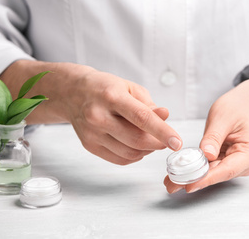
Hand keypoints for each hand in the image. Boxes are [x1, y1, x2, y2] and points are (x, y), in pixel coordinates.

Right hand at [2, 60, 182, 164]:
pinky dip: (135, 156)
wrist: (72, 93)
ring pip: (129, 153)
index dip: (162, 131)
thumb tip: (165, 117)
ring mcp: (92, 133)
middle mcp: (98, 116)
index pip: (141, 117)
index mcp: (111, 96)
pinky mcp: (89, 145)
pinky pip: (119, 159)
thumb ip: (148, 104)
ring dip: (148, 150)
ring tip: (151, 140)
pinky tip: (138, 146)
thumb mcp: (129, 87)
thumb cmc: (104, 88)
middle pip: (136, 139)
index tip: (177, 142)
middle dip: (158, 143)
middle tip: (168, 140)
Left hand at [164, 79, 248, 192]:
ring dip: (192, 176)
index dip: (207, 179)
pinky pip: (211, 167)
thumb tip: (206, 154)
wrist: (247, 103)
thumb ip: (214, 137)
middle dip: (194, 180)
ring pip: (212, 173)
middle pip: (218, 175)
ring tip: (171, 180)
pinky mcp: (227, 160)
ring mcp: (236, 163)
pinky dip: (196, 168)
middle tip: (171, 184)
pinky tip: (180, 172)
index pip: (227, 170)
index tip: (190, 184)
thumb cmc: (239, 107)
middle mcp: (245, 162)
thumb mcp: (223, 118)